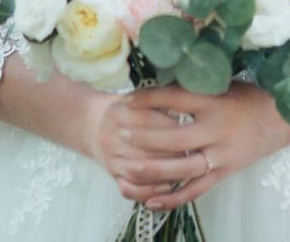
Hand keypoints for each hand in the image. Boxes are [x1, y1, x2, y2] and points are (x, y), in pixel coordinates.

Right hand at [79, 91, 215, 205]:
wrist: (92, 123)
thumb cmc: (126, 107)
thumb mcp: (138, 97)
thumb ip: (159, 100)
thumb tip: (189, 106)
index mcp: (118, 113)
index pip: (147, 121)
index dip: (172, 125)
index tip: (193, 126)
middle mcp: (110, 137)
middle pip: (144, 149)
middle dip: (173, 152)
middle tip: (197, 151)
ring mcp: (110, 159)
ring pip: (138, 172)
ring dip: (164, 173)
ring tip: (187, 169)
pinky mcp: (112, 175)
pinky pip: (129, 189)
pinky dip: (148, 191)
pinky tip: (167, 187)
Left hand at [120, 82, 289, 212]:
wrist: (285, 119)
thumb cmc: (251, 96)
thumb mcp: (225, 84)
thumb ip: (196, 86)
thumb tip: (160, 80)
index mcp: (217, 101)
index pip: (175, 98)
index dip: (148, 99)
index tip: (126, 99)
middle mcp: (218, 129)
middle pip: (174, 138)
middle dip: (143, 136)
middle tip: (119, 132)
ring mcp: (222, 154)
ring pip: (182, 168)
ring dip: (152, 169)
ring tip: (127, 167)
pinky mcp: (226, 173)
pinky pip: (196, 190)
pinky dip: (173, 199)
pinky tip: (151, 201)